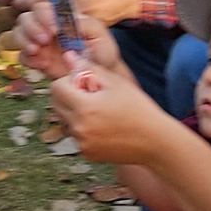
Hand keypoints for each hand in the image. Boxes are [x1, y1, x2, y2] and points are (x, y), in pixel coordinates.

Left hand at [48, 53, 175, 164]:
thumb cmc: (139, 109)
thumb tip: (68, 57)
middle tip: (92, 96)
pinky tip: (104, 127)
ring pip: (64, 121)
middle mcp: (78, 128)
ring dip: (74, 113)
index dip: (69, 81)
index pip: (56, 88)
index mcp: (84, 108)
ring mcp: (81, 143)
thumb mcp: (116, 83)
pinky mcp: (87, 153)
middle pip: (55, 104)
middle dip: (68, 96)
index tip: (86, 83)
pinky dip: (83, 129)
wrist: (155, 141)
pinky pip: (75, 136)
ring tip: (100, 112)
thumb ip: (88, 69)